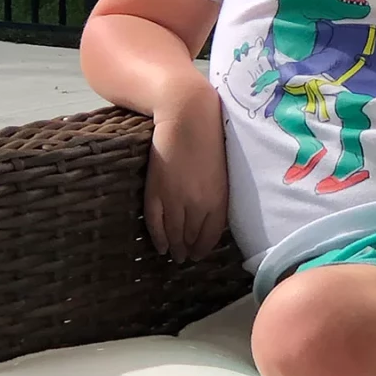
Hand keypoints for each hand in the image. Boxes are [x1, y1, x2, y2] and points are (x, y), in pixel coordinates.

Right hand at [144, 76, 227, 262]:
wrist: (187, 117)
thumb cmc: (209, 139)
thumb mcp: (220, 172)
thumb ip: (216, 195)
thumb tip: (210, 215)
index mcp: (218, 199)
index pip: (211, 235)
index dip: (204, 247)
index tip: (200, 253)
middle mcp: (198, 205)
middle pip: (192, 237)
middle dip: (189, 250)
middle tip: (186, 258)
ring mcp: (175, 200)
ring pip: (174, 233)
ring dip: (174, 247)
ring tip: (174, 255)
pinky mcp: (156, 192)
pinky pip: (155, 222)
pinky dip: (158, 236)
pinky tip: (161, 246)